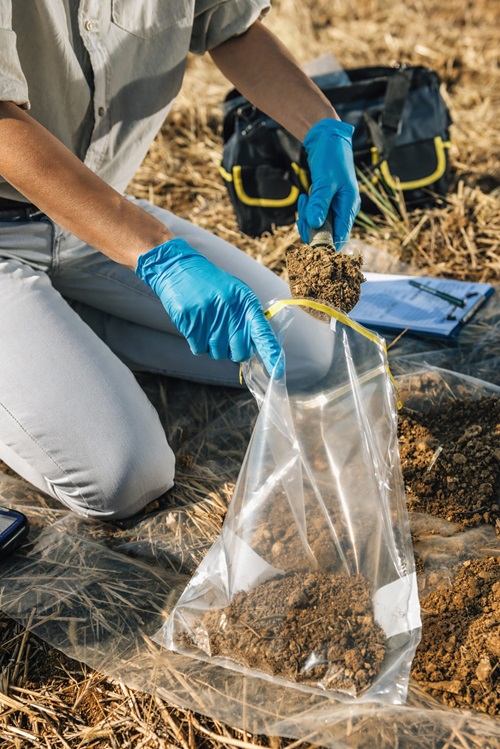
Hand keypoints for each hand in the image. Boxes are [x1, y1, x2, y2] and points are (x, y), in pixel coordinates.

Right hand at [135, 239, 281, 375]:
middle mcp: (229, 310)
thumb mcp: (235, 293)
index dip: (270, 353)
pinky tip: (196, 325)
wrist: (179, 269)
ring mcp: (209, 316)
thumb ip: (247, 318)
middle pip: (239, 352)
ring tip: (208, 324)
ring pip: (217, 353)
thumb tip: (254, 348)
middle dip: (234, 351)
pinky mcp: (190, 322)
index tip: (276, 372)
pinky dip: (197, 343)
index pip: (262, 332)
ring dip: (213, 346)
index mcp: (245, 301)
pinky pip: (199, 349)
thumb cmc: (211, 285)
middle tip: (226, 335)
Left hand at [297, 118, 360, 250]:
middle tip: (302, 215)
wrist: (328, 139)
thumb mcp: (324, 180)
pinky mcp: (327, 202)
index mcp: (349, 207)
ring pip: (320, 225)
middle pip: (328, 234)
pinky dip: (307, 211)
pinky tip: (304, 198)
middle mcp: (344, 210)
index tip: (309, 241)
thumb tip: (315, 224)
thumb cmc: (331, 157)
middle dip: (311, 228)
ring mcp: (335, 207)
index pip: (341, 238)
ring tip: (304, 200)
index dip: (326, 245)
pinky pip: (316, 215)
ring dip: (307, 218)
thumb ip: (320, 203)